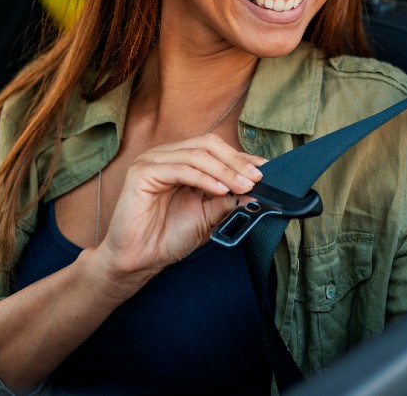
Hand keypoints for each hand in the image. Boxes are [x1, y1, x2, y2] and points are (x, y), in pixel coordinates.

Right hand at [89, 133, 264, 286]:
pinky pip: (180, 169)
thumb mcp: (209, 217)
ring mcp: (152, 161)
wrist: (139, 260)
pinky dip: (204, 178)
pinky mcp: (142, 172)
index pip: (217, 149)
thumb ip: (228, 200)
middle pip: (208, 145)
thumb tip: (256, 191)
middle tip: (257, 178)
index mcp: (182, 161)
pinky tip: (220, 190)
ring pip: (197, 155)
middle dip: (236, 161)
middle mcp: (167, 155)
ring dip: (225, 170)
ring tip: (244, 186)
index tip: (267, 171)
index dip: (242, 158)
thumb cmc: (168, 237)